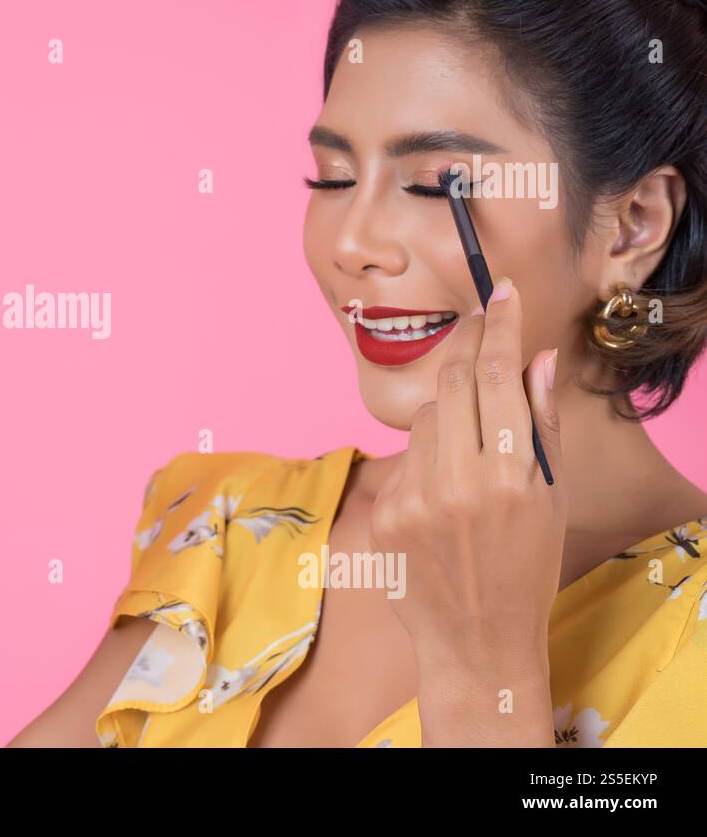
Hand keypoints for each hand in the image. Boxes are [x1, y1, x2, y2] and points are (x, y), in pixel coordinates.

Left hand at [369, 276, 564, 744]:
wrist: (476, 642)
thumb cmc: (523, 568)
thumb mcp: (549, 501)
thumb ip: (541, 427)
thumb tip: (536, 360)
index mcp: (513, 478)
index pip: (499, 378)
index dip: (498, 327)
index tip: (500, 293)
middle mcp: (460, 484)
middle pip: (453, 385)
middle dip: (466, 348)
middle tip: (478, 322)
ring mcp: (415, 500)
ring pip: (424, 419)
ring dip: (447, 411)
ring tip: (471, 441)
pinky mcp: (385, 515)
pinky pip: (405, 459)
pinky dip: (426, 457)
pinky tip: (443, 488)